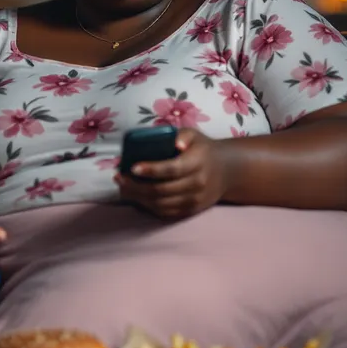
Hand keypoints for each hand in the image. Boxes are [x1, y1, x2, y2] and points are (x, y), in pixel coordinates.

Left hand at [115, 128, 229, 220]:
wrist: (227, 171)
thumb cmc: (203, 149)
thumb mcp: (194, 135)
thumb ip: (182, 135)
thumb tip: (174, 143)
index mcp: (197, 163)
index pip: (172, 169)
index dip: (151, 170)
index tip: (132, 168)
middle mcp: (197, 184)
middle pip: (161, 190)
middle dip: (135, 186)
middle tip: (119, 179)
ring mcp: (194, 200)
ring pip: (161, 204)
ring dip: (138, 198)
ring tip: (123, 188)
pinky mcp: (191, 211)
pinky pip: (166, 213)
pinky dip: (148, 207)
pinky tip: (136, 197)